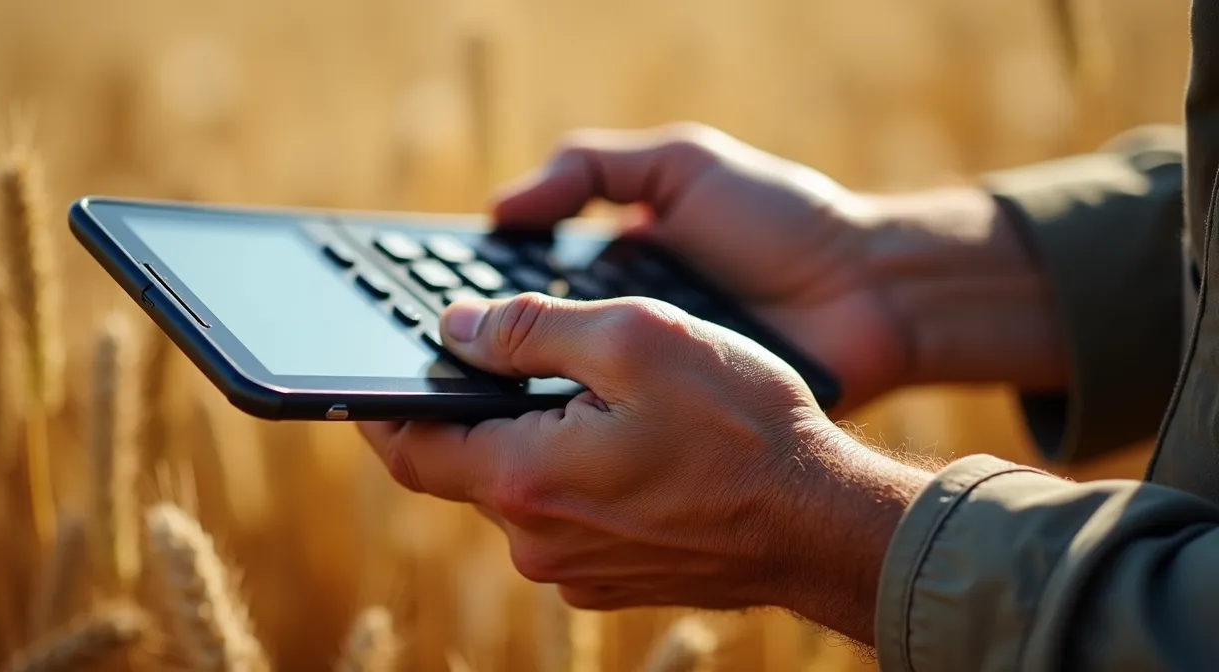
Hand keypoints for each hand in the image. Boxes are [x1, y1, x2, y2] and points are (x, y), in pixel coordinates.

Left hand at [359, 293, 931, 643]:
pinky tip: (630, 445)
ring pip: (521, 489)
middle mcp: (536, 541)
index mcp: (525, 479)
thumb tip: (454, 328)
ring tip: (592, 396)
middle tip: (513, 358)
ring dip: (535, 440)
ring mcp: (575, 569)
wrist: (823, 522)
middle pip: (467, 465)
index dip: (381, 405)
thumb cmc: (741, 424)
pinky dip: (574, 475)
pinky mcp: (613, 579)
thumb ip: (530, 330)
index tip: (369, 370)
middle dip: (479, 410)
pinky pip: (567, 518)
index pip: (408, 447)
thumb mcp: (636, 340)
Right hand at [488, 123, 1063, 412]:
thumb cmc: (782, 223)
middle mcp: (613, 350)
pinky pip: (614, 460)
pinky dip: (581, 454)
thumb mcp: (684, 166)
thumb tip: (498, 209)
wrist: (874, 293)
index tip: (419, 314)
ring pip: (555, 423)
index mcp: (605, 286)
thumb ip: (593, 168)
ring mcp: (644, 405)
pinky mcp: (678, 449)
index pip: (512, 304)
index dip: (465, 310)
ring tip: (477, 402)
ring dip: (522, 413)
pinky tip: (552, 442)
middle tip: (437, 363)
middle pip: (519, 369)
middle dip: (481, 366)